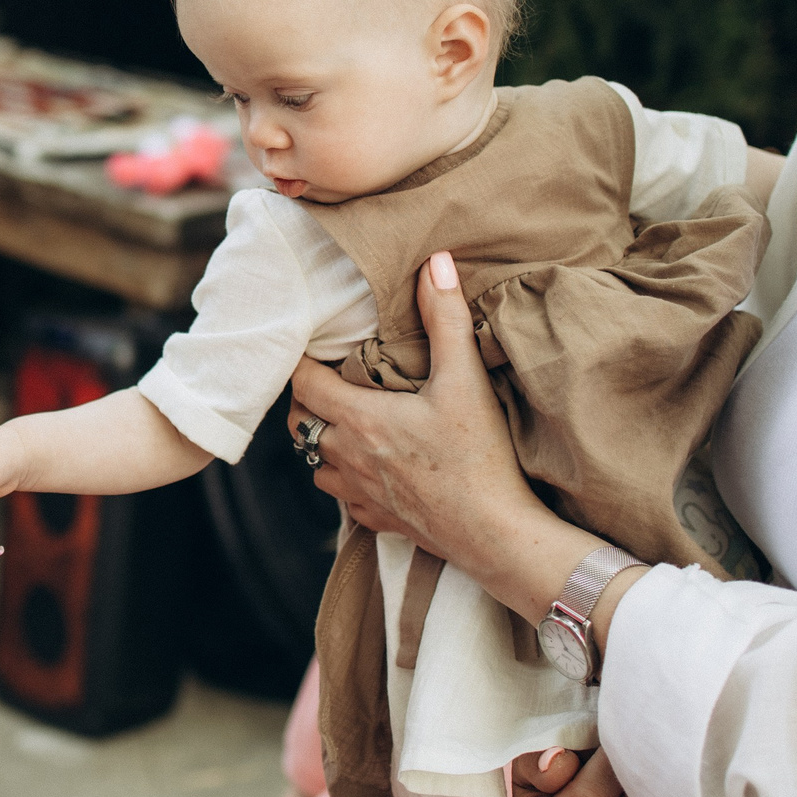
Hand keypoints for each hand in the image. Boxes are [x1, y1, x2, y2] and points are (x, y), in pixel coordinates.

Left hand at [287, 251, 553, 588]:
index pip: (303, 384)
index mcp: (359, 419)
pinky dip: (346, 479)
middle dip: (308, 401)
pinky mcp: (377, 520)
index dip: (302, 362)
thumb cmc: (479, 457)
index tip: (313, 347)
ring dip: (323, 442)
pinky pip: (343, 498)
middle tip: (328, 380)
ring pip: (316, 464)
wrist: (496, 534)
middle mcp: (347, 457)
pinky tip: (371, 467)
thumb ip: (446, 318)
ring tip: (346, 422)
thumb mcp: (465, 380)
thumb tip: (435, 262)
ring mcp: (358, 493)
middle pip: (300, 424)